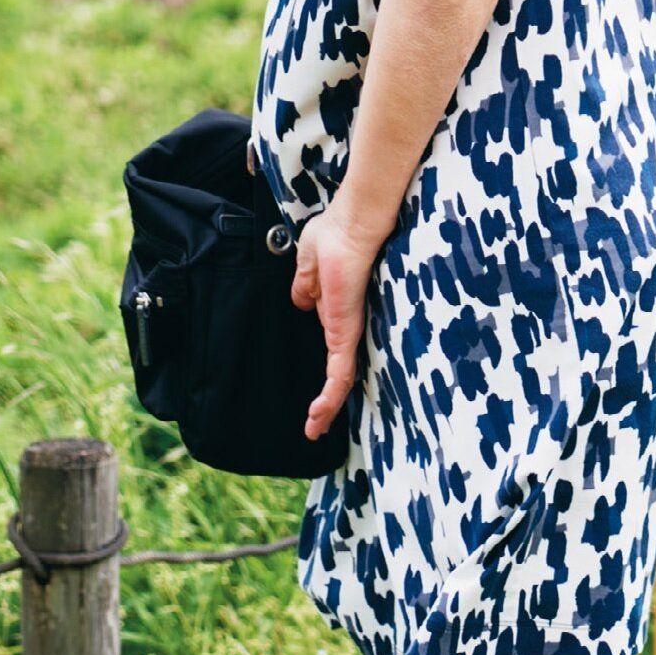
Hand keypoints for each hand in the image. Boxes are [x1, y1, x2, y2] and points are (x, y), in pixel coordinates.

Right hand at [289, 207, 383, 439]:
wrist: (354, 224)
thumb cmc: (336, 233)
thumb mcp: (308, 266)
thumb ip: (306, 287)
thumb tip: (302, 304)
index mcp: (339, 309)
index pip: (333, 347)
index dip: (326, 368)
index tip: (316, 387)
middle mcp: (348, 323)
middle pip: (340, 368)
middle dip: (329, 399)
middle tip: (317, 426)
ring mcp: (349, 328)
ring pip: (341, 377)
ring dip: (327, 406)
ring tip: (313, 430)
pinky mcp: (348, 330)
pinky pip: (340, 369)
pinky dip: (330, 394)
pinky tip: (319, 415)